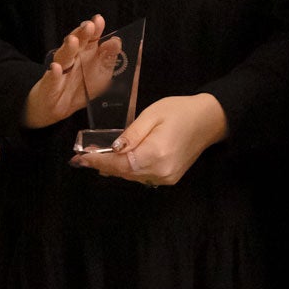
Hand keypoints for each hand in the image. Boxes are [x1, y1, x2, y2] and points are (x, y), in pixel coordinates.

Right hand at [22, 15, 105, 128]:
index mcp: (85, 53)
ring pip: (63, 57)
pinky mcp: (48, 86)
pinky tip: (55, 68)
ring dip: (68, 49)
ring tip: (73, 40)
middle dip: (82, 33)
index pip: (90, 38)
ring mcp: (59, 71)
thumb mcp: (102, 73)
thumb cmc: (81, 87)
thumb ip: (109, 57)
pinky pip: (50, 79)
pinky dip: (53, 74)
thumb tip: (116, 41)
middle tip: (89, 26)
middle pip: (76, 43)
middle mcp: (72, 58)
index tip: (98, 20)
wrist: (58, 108)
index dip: (95, 29)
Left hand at [70, 93, 228, 186]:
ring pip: (132, 176)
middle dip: (103, 165)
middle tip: (84, 158)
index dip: (98, 162)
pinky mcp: (169, 178)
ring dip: (115, 168)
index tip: (79, 159)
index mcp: (157, 153)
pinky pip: (142, 176)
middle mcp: (161, 171)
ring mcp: (166, 177)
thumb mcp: (153, 114)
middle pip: (124, 173)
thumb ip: (131, 134)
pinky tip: (120, 161)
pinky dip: (129, 170)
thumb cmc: (180, 111)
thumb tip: (112, 150)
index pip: (120, 164)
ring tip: (98, 159)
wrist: (210, 120)